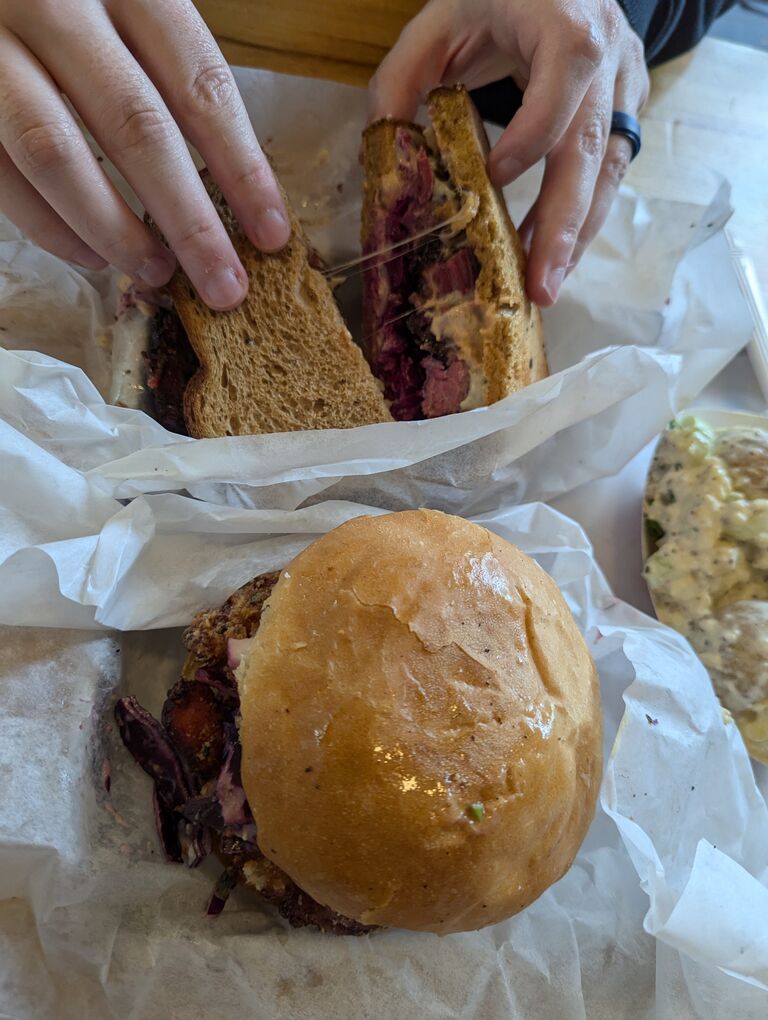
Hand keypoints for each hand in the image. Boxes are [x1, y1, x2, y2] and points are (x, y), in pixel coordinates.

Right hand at [0, 0, 289, 308]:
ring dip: (116, 230)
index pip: (200, 85)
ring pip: (57, 154)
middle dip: (191, 223)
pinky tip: (92, 257)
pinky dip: (50, 226)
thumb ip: (167, 65)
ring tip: (159, 273)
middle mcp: (56, 4)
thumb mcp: (127, 2)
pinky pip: (3, 174)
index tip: (271, 233)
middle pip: (138, 129)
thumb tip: (226, 182)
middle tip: (225, 287)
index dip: (242, 168)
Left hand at [369, 0, 648, 305]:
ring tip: (545, 285)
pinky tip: (552, 251)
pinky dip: (582, 217)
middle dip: (564, 224)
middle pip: (593, 146)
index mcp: (565, 20)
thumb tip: (381, 158)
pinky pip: (611, 172)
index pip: (563, 80)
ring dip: (577, 234)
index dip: (532, 135)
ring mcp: (626, 84)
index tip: (493, 179)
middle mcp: (610, 54)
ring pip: (611, 169)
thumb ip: (401, 79)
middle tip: (540, 285)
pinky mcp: (628, 109)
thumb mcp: (437, 21)